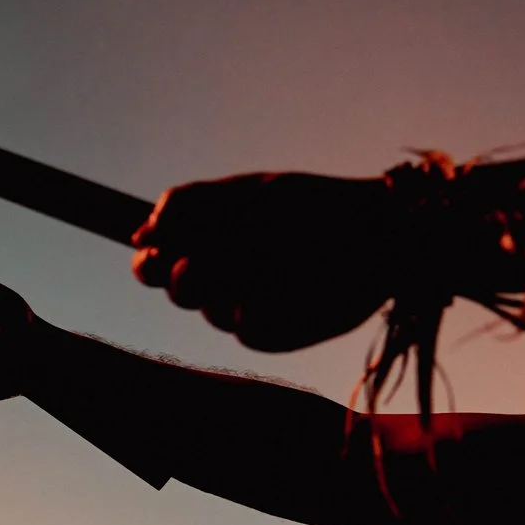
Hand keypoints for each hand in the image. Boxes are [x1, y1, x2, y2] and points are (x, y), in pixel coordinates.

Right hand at [129, 172, 395, 350]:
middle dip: (181, 278)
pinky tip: (279, 292)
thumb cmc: (315, 204)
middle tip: (197, 264)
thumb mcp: (248, 193)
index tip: (157, 253)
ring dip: (225, 289)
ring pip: (209, 311)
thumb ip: (189, 207)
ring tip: (259, 266)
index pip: (156, 262)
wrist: (384, 229)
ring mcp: (250, 306)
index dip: (149, 262)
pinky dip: (256, 312)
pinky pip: (249, 331)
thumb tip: (140, 234)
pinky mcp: (279, 329)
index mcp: (209, 243)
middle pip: (175, 291)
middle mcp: (225, 278)